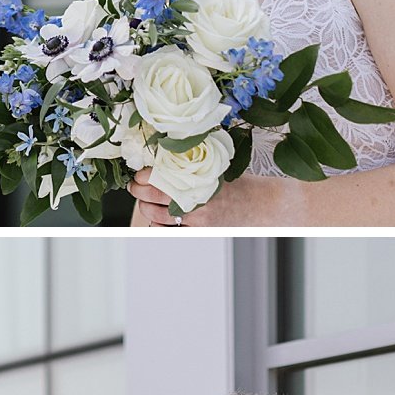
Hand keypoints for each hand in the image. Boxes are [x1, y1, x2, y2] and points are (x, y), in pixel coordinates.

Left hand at [129, 169, 292, 227]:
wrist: (260, 206)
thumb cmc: (236, 185)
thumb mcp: (214, 169)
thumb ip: (188, 166)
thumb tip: (156, 162)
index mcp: (199, 177)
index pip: (159, 175)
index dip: (143, 175)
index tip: (138, 174)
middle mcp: (196, 198)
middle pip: (151, 195)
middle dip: (137, 190)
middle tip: (134, 186)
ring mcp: (196, 218)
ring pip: (154, 214)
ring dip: (144, 207)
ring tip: (145, 201)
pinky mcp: (198, 232)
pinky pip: (166, 231)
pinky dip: (157, 224)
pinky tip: (158, 218)